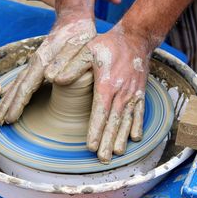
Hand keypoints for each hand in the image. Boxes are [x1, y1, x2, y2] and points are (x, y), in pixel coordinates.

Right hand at [0, 17, 96, 123]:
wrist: (74, 18)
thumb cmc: (79, 34)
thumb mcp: (79, 47)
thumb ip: (66, 61)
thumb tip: (51, 78)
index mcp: (43, 61)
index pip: (26, 86)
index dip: (17, 104)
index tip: (9, 119)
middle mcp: (35, 63)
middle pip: (17, 87)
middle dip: (5, 105)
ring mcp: (36, 63)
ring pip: (17, 83)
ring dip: (6, 100)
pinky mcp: (39, 63)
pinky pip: (23, 80)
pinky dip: (14, 91)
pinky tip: (9, 98)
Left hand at [47, 26, 151, 162]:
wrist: (136, 39)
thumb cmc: (108, 45)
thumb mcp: (87, 50)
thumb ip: (71, 65)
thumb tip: (55, 80)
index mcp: (107, 83)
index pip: (100, 111)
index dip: (95, 130)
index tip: (90, 146)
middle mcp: (122, 92)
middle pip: (114, 121)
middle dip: (107, 141)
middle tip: (102, 158)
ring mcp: (133, 94)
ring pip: (127, 120)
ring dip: (121, 138)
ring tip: (115, 153)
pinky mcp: (140, 93)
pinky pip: (140, 113)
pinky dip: (137, 126)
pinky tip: (134, 139)